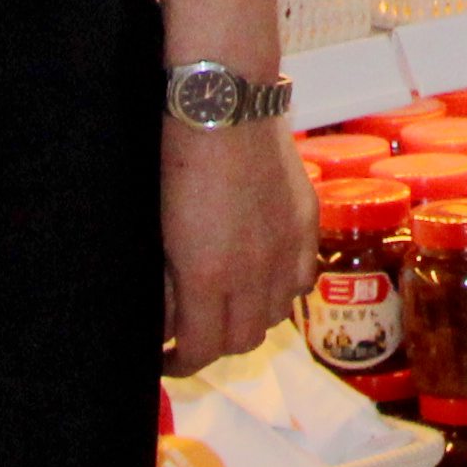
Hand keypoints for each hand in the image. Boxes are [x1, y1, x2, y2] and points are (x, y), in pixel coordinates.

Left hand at [162, 105, 317, 373]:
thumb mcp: (160, 231)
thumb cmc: (176, 159)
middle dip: (213, 347)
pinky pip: (302, 280)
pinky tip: (263, 276)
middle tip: (191, 337)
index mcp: (209, 277)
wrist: (224, 102)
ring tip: (227, 306)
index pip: (202, 350)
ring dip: (250, 320)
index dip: (180, 363)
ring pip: (276, 316)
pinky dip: (282, 290)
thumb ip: (168, 284)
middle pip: (242, 342)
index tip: (165, 359)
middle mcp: (256, 273)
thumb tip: (166, 322)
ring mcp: (287, 247)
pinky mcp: (306, 222)